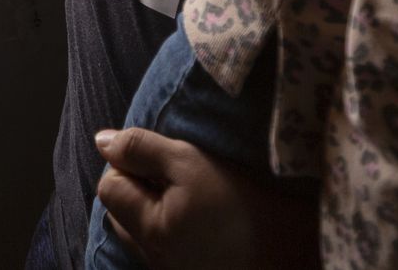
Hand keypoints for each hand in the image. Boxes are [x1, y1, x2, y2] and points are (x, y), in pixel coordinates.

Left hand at [93, 128, 319, 269]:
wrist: (295, 251)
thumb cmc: (244, 204)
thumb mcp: (190, 162)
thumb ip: (142, 148)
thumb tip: (102, 140)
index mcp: (149, 230)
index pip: (109, 187)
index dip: (128, 163)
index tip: (161, 155)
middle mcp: (153, 257)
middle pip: (121, 212)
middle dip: (137, 186)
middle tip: (175, 172)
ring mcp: (171, 269)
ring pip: (141, 231)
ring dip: (153, 207)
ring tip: (190, 194)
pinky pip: (163, 246)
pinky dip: (172, 227)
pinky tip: (202, 218)